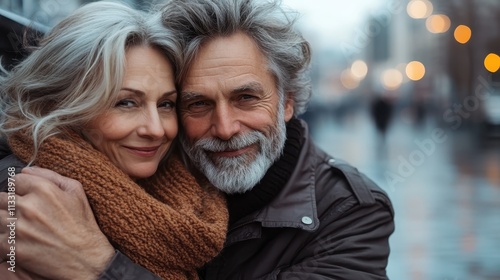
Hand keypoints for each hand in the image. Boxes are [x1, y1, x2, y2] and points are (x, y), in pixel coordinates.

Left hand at [0, 167, 114, 279]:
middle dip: (11, 205)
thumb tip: (27, 170)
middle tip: (26, 215)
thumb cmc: (83, 225)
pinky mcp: (12, 248)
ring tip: (23, 228)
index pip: (15, 180)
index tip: (28, 197)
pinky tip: (21, 240)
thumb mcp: (76, 192)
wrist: (86, 258)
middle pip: (2, 198)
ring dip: (7, 222)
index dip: (22, 189)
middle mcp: (28, 206)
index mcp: (44, 190)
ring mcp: (18, 228)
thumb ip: (51, 176)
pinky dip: (6, 239)